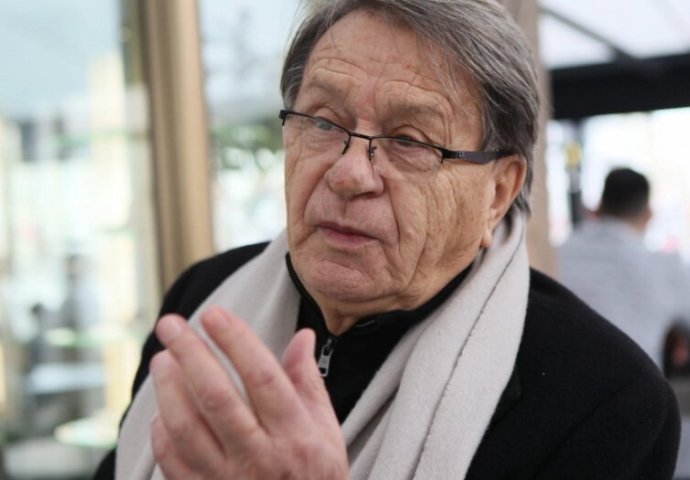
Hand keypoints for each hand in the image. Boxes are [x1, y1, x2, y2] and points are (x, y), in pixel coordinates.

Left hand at [149, 307, 347, 479]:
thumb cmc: (316, 477)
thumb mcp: (326, 431)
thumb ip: (309, 383)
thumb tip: (302, 335)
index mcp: (296, 435)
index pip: (263, 378)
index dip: (236, 341)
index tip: (214, 314)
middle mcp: (262, 458)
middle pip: (218, 398)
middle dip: (191, 354)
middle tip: (171, 324)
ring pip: (188, 428)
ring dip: (169, 388)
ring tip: (162, 359)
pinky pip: (173, 461)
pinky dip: (163, 431)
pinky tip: (163, 409)